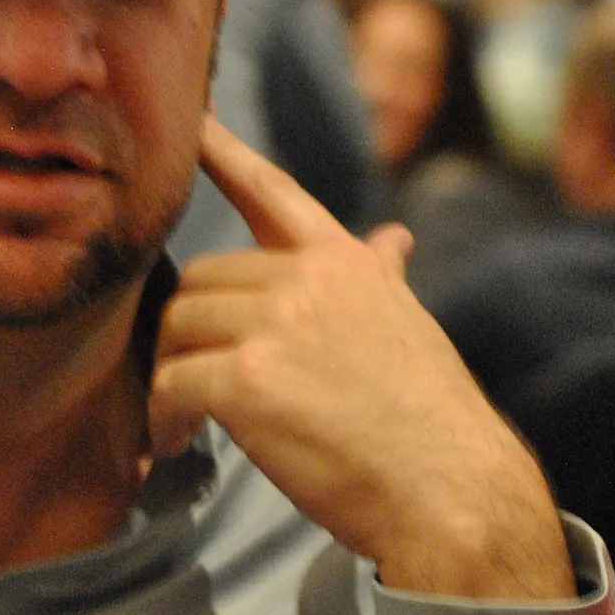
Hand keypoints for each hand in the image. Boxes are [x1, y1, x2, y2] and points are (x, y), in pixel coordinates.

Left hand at [150, 114, 571, 600]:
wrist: (450, 491)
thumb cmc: (429, 423)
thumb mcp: (408, 326)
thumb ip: (379, 278)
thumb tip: (392, 238)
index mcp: (345, 264)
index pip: (275, 193)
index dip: (226, 154)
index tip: (193, 123)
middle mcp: (309, 280)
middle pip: (201, 280)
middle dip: (189, 332)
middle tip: (191, 382)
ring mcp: (276, 326)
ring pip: (178, 328)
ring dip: (170, 376)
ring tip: (182, 421)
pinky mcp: (247, 380)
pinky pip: (172, 384)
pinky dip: (163, 418)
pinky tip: (174, 445)